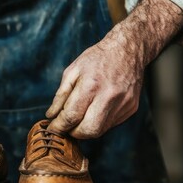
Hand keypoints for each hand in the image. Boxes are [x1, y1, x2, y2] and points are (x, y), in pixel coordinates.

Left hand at [46, 0, 182, 138]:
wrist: (127, 50)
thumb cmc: (96, 59)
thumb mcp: (72, 71)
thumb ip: (60, 96)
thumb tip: (51, 115)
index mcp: (91, 85)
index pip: (72, 116)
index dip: (59, 126)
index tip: (53, 128)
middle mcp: (109, 96)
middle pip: (88, 130)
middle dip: (73, 133)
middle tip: (66, 126)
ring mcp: (123, 104)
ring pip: (100, 131)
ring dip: (85, 130)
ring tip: (79, 119)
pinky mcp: (130, 108)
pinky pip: (110, 124)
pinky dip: (99, 123)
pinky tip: (94, 111)